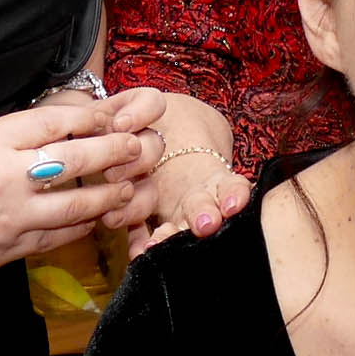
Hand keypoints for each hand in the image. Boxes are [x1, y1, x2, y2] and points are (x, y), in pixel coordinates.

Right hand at [0, 105, 155, 297]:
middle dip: (118, 151)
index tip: (114, 113)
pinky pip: (58, 238)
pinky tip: (98, 220)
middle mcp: (4, 176)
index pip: (55, 121)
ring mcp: (9, 217)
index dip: (93, 116)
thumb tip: (42, 136)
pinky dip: (83, 227)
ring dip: (112, 195)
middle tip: (143, 145)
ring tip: (132, 187)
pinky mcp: (7, 252)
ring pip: (78, 204)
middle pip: (78, 159)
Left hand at [117, 90, 251, 250]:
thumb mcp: (151, 103)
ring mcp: (167, 210)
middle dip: (201, 216)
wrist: (139, 132)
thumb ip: (140, 107)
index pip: (228, 187)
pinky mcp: (139, 217)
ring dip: (168, 236)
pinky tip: (136, 252)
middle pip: (201, 210)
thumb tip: (122, 124)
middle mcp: (191, 196)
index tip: (230, 205)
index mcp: (206, 170)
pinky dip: (139, 242)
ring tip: (158, 243)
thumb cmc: (155, 117)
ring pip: (174, 226)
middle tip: (203, 225)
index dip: (232, 196)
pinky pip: (140, 233)